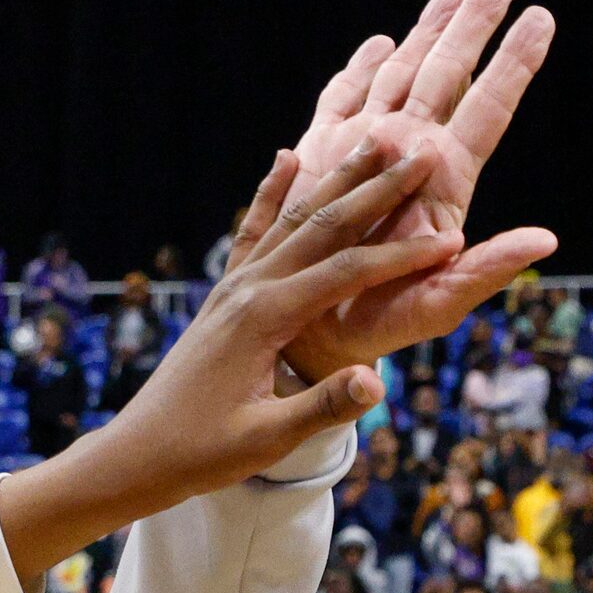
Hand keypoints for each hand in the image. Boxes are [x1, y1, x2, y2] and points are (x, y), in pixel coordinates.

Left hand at [0, 140, 460, 582]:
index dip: (403, 256)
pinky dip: (273, 192)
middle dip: (377, 188)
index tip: (453, 241)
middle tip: (422, 150)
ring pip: (295, 218)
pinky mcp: (224, 293)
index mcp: (265, 317)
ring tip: (376, 139)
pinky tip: (288, 157)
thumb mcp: (267, 438)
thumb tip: (378, 382)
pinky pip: (253, 230)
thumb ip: (323, 406)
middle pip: (324, 225)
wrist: (139, 452)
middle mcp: (249, 287)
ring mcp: (233, 285)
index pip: (348, 273)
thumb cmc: (202, 452)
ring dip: (338, 179)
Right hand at [271, 0, 559, 376]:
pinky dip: (357, 71)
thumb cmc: (381, 325)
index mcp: (443, 182)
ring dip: (424, 34)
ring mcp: (365, 153)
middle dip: (472, 24)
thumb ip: (490, 269)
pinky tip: (378, 44)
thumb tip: (547, 240)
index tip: (541, 16)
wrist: (312, 333)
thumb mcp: (440, 304)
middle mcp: (409, 156)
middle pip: (448, 76)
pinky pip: (341, 104)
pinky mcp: (321, 162)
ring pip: (401, 77)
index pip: (487, 108)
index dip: (514, 63)